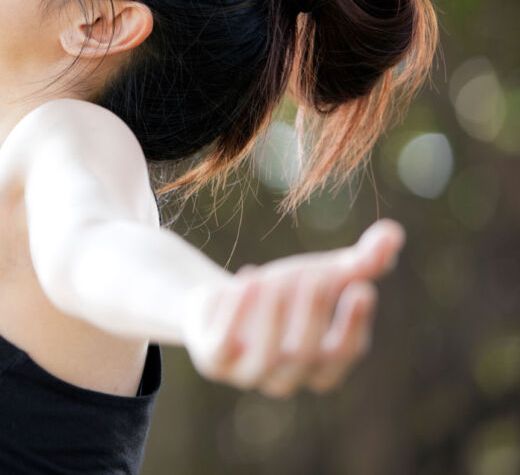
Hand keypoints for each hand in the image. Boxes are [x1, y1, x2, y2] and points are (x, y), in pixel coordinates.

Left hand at [179, 218, 404, 397]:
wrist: (218, 304)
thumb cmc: (280, 296)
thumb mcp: (320, 276)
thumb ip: (360, 263)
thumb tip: (394, 232)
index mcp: (321, 365)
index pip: (346, 353)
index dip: (355, 323)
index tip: (362, 287)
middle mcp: (288, 378)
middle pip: (307, 353)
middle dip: (313, 312)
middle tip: (313, 275)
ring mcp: (248, 374)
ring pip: (268, 355)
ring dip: (274, 315)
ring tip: (274, 277)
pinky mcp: (215, 361)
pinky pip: (224, 346)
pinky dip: (236, 314)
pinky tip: (249, 276)